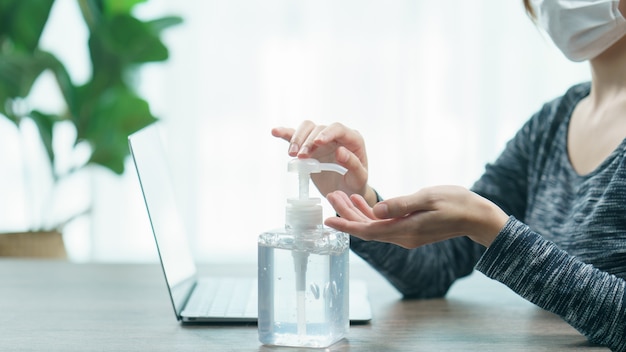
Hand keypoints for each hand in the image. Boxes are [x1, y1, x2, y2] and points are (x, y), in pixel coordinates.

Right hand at [272, 120, 376, 204]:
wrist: (346, 191)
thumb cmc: (355, 183)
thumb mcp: (359, 178)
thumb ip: (353, 164)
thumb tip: (340, 151)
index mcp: (352, 139)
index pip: (338, 129)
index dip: (327, 133)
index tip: (318, 142)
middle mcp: (336, 136)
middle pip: (319, 128)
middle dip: (308, 141)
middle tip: (301, 157)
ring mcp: (321, 139)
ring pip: (307, 128)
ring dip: (297, 139)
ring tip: (292, 154)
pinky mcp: (309, 146)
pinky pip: (296, 136)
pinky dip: (286, 133)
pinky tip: (276, 132)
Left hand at [324, 185, 508, 247]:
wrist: (478, 216)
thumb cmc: (457, 202)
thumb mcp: (428, 197)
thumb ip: (401, 204)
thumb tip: (375, 210)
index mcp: (405, 230)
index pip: (368, 230)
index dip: (346, 224)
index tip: (327, 219)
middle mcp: (403, 237)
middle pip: (367, 229)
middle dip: (347, 214)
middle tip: (330, 197)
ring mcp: (407, 235)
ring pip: (375, 227)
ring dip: (357, 213)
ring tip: (341, 196)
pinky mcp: (411, 230)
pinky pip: (385, 225)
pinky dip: (371, 214)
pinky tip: (363, 202)